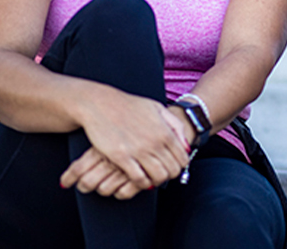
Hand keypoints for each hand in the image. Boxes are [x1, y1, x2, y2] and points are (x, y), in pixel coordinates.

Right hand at [64, 88, 192, 192]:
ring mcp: (138, 150)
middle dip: (169, 175)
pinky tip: (138, 178)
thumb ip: (175, 125)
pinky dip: (141, 182)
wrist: (100, 103)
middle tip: (162, 173)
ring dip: (156, 180)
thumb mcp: (157, 108)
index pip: (183, 159)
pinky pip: (138, 178)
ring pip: (158, 177)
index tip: (173, 166)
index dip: (180, 166)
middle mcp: (155, 142)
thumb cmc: (128, 105)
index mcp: (165, 131)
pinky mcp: (121, 157)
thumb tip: (186, 146)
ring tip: (151, 177)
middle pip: (172, 170)